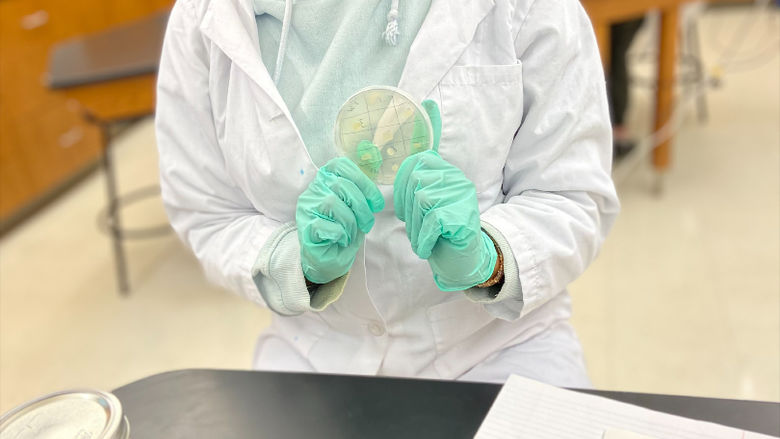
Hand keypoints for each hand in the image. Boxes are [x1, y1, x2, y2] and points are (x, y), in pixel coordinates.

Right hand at [297, 157, 384, 283]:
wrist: (327, 260)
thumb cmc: (342, 232)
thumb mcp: (355, 210)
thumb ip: (360, 196)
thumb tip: (374, 196)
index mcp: (326, 181)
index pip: (340, 166)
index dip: (362, 180)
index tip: (375, 201)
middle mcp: (314, 191)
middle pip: (340, 184)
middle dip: (361, 205)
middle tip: (366, 223)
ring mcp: (306, 209)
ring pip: (331, 203)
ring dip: (349, 222)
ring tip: (350, 233)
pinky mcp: (304, 228)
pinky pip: (323, 225)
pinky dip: (338, 233)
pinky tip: (339, 239)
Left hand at [393, 101, 496, 290]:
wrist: (462, 260)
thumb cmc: (438, 230)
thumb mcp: (423, 197)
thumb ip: (418, 163)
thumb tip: (424, 104)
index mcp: (444, 169)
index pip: (417, 157)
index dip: (402, 187)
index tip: (409, 208)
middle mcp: (455, 177)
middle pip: (413, 182)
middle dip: (409, 211)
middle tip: (420, 227)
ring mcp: (460, 194)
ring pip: (421, 201)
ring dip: (417, 227)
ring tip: (428, 237)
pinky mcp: (461, 214)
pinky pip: (430, 221)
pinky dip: (424, 239)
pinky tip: (431, 246)